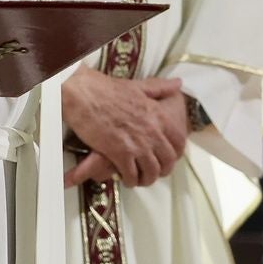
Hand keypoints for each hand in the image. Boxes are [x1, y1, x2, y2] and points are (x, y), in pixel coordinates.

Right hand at [60, 65, 185, 188]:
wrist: (83, 94)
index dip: (175, 154)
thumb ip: (159, 88)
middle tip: (152, 171)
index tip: (167, 157)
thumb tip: (177, 83)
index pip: (178, 142)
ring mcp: (137, 144)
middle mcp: (152, 132)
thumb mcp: (138, 86)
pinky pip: (131, 175)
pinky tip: (125, 178)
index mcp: (158, 115)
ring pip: (151, 172)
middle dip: (161, 170)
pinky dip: (130, 180)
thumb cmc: (107, 89)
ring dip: (146, 179)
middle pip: (167, 161)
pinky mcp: (120, 153)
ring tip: (139, 178)